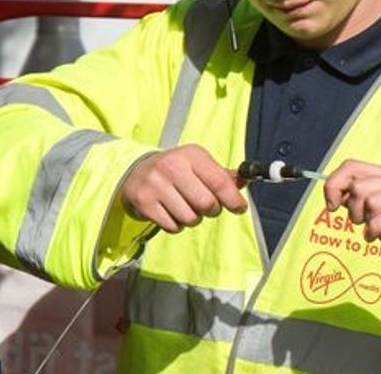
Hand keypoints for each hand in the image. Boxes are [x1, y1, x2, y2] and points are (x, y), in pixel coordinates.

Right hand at [120, 145, 246, 232]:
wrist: (135, 171)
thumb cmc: (175, 169)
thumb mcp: (198, 164)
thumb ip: (221, 175)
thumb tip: (245, 181)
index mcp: (191, 155)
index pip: (220, 181)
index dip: (233, 199)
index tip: (239, 208)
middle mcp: (172, 166)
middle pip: (207, 204)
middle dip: (212, 210)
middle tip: (206, 206)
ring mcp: (156, 185)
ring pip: (190, 218)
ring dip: (193, 219)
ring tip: (185, 206)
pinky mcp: (144, 202)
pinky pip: (173, 226)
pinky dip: (176, 225)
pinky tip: (170, 211)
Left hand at [323, 160, 380, 271]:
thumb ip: (364, 205)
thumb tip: (336, 199)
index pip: (352, 166)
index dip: (334, 184)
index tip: (331, 205)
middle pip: (358, 184)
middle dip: (350, 208)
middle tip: (359, 224)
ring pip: (370, 199)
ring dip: (363, 220)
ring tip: (371, 232)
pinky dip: (374, 229)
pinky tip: (375, 237)